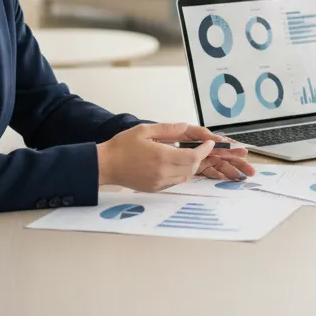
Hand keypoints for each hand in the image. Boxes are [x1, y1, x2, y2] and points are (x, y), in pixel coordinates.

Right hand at [96, 123, 250, 191]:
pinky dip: (181, 172)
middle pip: (192, 167)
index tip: (209, 142)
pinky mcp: (155, 189)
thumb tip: (187, 126)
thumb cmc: (123, 146)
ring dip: (192, 165)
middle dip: (200, 157)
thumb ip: (169, 129)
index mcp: (161, 156)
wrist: (105, 165)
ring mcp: (159, 183)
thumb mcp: (145, 130)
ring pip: (186, 176)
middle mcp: (162, 172)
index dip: (205, 149)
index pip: (193, 156)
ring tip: (191, 153)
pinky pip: (176, 181)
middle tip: (202, 147)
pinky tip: (177, 163)